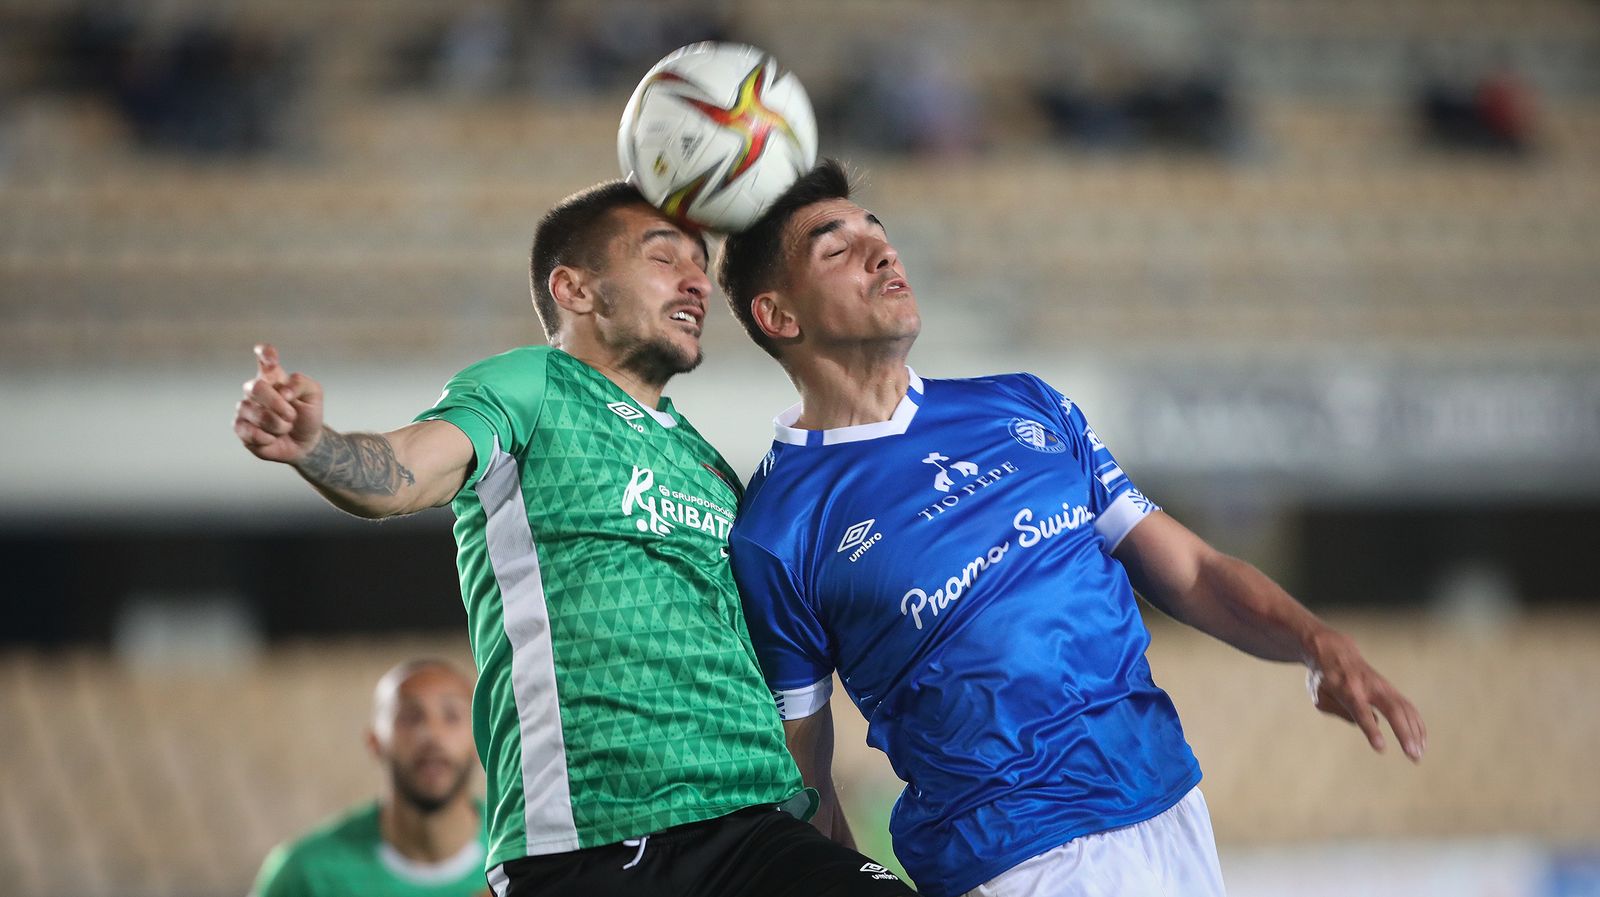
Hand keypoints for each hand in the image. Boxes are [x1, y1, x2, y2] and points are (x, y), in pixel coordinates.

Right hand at [233, 343, 324, 463]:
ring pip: (255, 413)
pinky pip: (250, 432)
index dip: (265, 353)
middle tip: (291, 416)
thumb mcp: (314, 395)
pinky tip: (272, 437)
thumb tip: (283, 391)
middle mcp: (256, 388)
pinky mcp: (240, 427)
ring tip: (285, 427)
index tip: (272, 359)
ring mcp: (245, 407)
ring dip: (277, 425)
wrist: (305, 442)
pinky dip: (268, 438)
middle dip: (277, 404)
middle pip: (256, 387)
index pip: (264, 356)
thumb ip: (301, 384)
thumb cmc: (307, 414)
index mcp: (273, 375)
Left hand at [1304, 628, 1426, 761]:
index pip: (1361, 711)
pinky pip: (1408, 707)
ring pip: (1405, 709)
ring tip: (1417, 755)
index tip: (1381, 747)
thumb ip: (1338, 710)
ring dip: (1415, 732)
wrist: (1335, 651)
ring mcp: (1383, 686)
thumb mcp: (1319, 695)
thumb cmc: (1323, 678)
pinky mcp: (1391, 689)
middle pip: (1392, 710)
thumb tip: (1372, 723)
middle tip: (1414, 756)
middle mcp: (1369, 687)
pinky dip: (1417, 724)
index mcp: (1346, 689)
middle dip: (1405, 733)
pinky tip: (1420, 742)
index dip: (1371, 729)